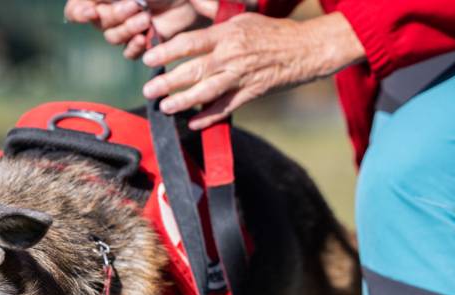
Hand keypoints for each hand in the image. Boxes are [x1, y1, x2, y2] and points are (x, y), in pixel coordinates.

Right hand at [64, 0, 213, 58]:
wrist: (186, 0)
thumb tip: (88, 9)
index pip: (75, 9)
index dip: (77, 12)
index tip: (90, 11)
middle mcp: (110, 12)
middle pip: (99, 23)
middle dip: (116, 15)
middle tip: (136, 6)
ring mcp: (126, 28)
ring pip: (114, 38)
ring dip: (127, 29)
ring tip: (146, 19)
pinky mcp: (142, 42)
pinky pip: (129, 52)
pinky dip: (135, 47)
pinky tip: (144, 39)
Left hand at [141, 12, 364, 129]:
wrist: (306, 50)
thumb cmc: (273, 32)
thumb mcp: (243, 18)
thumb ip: (215, 20)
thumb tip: (192, 11)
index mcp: (228, 34)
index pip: (190, 43)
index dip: (166, 51)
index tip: (148, 58)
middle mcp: (231, 56)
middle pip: (193, 70)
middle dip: (167, 81)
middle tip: (148, 90)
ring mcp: (241, 77)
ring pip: (206, 92)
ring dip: (182, 102)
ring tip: (165, 107)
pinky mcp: (251, 94)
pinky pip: (225, 108)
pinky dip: (208, 117)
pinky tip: (192, 123)